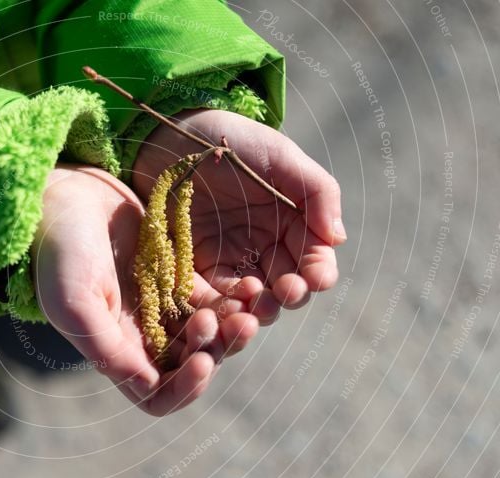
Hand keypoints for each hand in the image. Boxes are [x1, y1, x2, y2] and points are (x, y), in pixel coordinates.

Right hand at [32, 164, 259, 415]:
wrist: (64, 198)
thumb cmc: (60, 253)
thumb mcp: (74, 302)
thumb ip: (107, 348)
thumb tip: (148, 386)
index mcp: (116, 351)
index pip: (158, 395)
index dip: (185, 389)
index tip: (203, 361)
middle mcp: (142, 335)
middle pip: (191, 365)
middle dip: (216, 352)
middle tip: (237, 325)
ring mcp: (162, 305)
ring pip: (209, 334)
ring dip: (231, 329)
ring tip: (250, 310)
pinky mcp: (176, 276)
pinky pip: (213, 298)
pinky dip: (233, 299)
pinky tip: (250, 286)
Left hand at [132, 109, 344, 323]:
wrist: (171, 136)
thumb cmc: (232, 141)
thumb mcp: (280, 157)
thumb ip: (316, 192)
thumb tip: (337, 238)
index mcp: (292, 226)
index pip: (313, 261)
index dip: (316, 274)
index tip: (312, 278)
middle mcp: (262, 250)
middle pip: (283, 289)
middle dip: (286, 297)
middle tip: (282, 293)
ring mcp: (227, 262)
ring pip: (247, 301)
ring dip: (252, 311)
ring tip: (250, 308)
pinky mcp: (191, 269)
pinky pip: (206, 298)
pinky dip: (214, 308)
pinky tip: (216, 309)